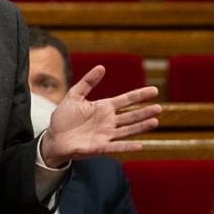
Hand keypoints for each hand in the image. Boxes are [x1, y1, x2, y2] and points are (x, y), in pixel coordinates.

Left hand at [40, 65, 160, 166]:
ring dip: (141, 127)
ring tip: (155, 121)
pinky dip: (128, 146)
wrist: (54, 138)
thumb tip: (101, 67)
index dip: (140, 95)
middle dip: (144, 112)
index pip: (126, 100)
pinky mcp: (100, 147)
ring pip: (128, 130)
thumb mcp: (74, 96)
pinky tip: (140, 145)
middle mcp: (108, 121)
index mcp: (104, 107)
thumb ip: (87, 82)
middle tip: (159, 107)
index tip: (154, 90)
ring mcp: (106, 134)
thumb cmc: (64, 117)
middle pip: (131, 115)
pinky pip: (117, 147)